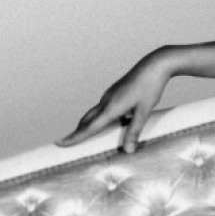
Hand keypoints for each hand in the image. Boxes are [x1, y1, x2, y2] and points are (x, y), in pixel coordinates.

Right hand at [57, 50, 173, 152]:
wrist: (155, 65)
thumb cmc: (150, 87)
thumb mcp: (144, 112)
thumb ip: (134, 131)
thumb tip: (128, 151)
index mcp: (111, 107)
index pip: (89, 127)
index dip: (74, 137)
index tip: (59, 143)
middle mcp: (106, 101)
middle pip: (87, 120)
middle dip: (77, 132)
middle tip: (66, 143)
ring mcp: (110, 95)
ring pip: (94, 113)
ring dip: (88, 125)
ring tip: (83, 136)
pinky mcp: (116, 92)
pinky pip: (104, 108)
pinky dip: (100, 118)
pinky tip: (111, 123)